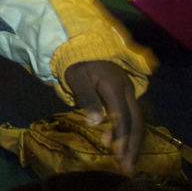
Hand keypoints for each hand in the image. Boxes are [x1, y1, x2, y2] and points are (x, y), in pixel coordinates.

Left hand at [65, 60, 142, 174]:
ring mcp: (131, 95)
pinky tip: (129, 148)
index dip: (119, 135)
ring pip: (139, 122)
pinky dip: (133, 135)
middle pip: (136, 122)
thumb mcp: (77, 79)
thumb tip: (94, 122)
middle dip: (132, 145)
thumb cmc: (78, 66)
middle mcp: (129, 92)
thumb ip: (87, 99)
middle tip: (127, 166)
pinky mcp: (129, 99)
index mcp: (116, 87)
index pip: (122, 115)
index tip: (115, 152)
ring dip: (135, 143)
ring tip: (129, 162)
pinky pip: (136, 119)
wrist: (84, 50)